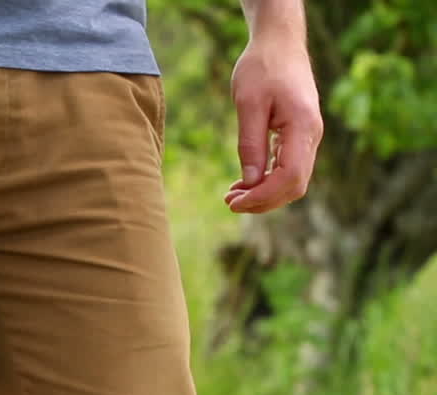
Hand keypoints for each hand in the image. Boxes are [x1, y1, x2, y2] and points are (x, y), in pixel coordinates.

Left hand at [225, 39, 323, 213]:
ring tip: (233, 196)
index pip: (290, 176)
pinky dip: (268, 180)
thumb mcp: (248, 104)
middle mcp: (312, 135)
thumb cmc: (262, 67)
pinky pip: (288, 167)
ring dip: (265, 193)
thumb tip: (250, 182)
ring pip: (293, 179)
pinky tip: (245, 183)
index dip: (264, 196)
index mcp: (303, 126)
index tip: (235, 202)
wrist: (279, 44)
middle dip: (263, 200)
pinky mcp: (300, 135)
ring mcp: (309, 136)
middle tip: (229, 202)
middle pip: (295, 185)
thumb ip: (250, 144)